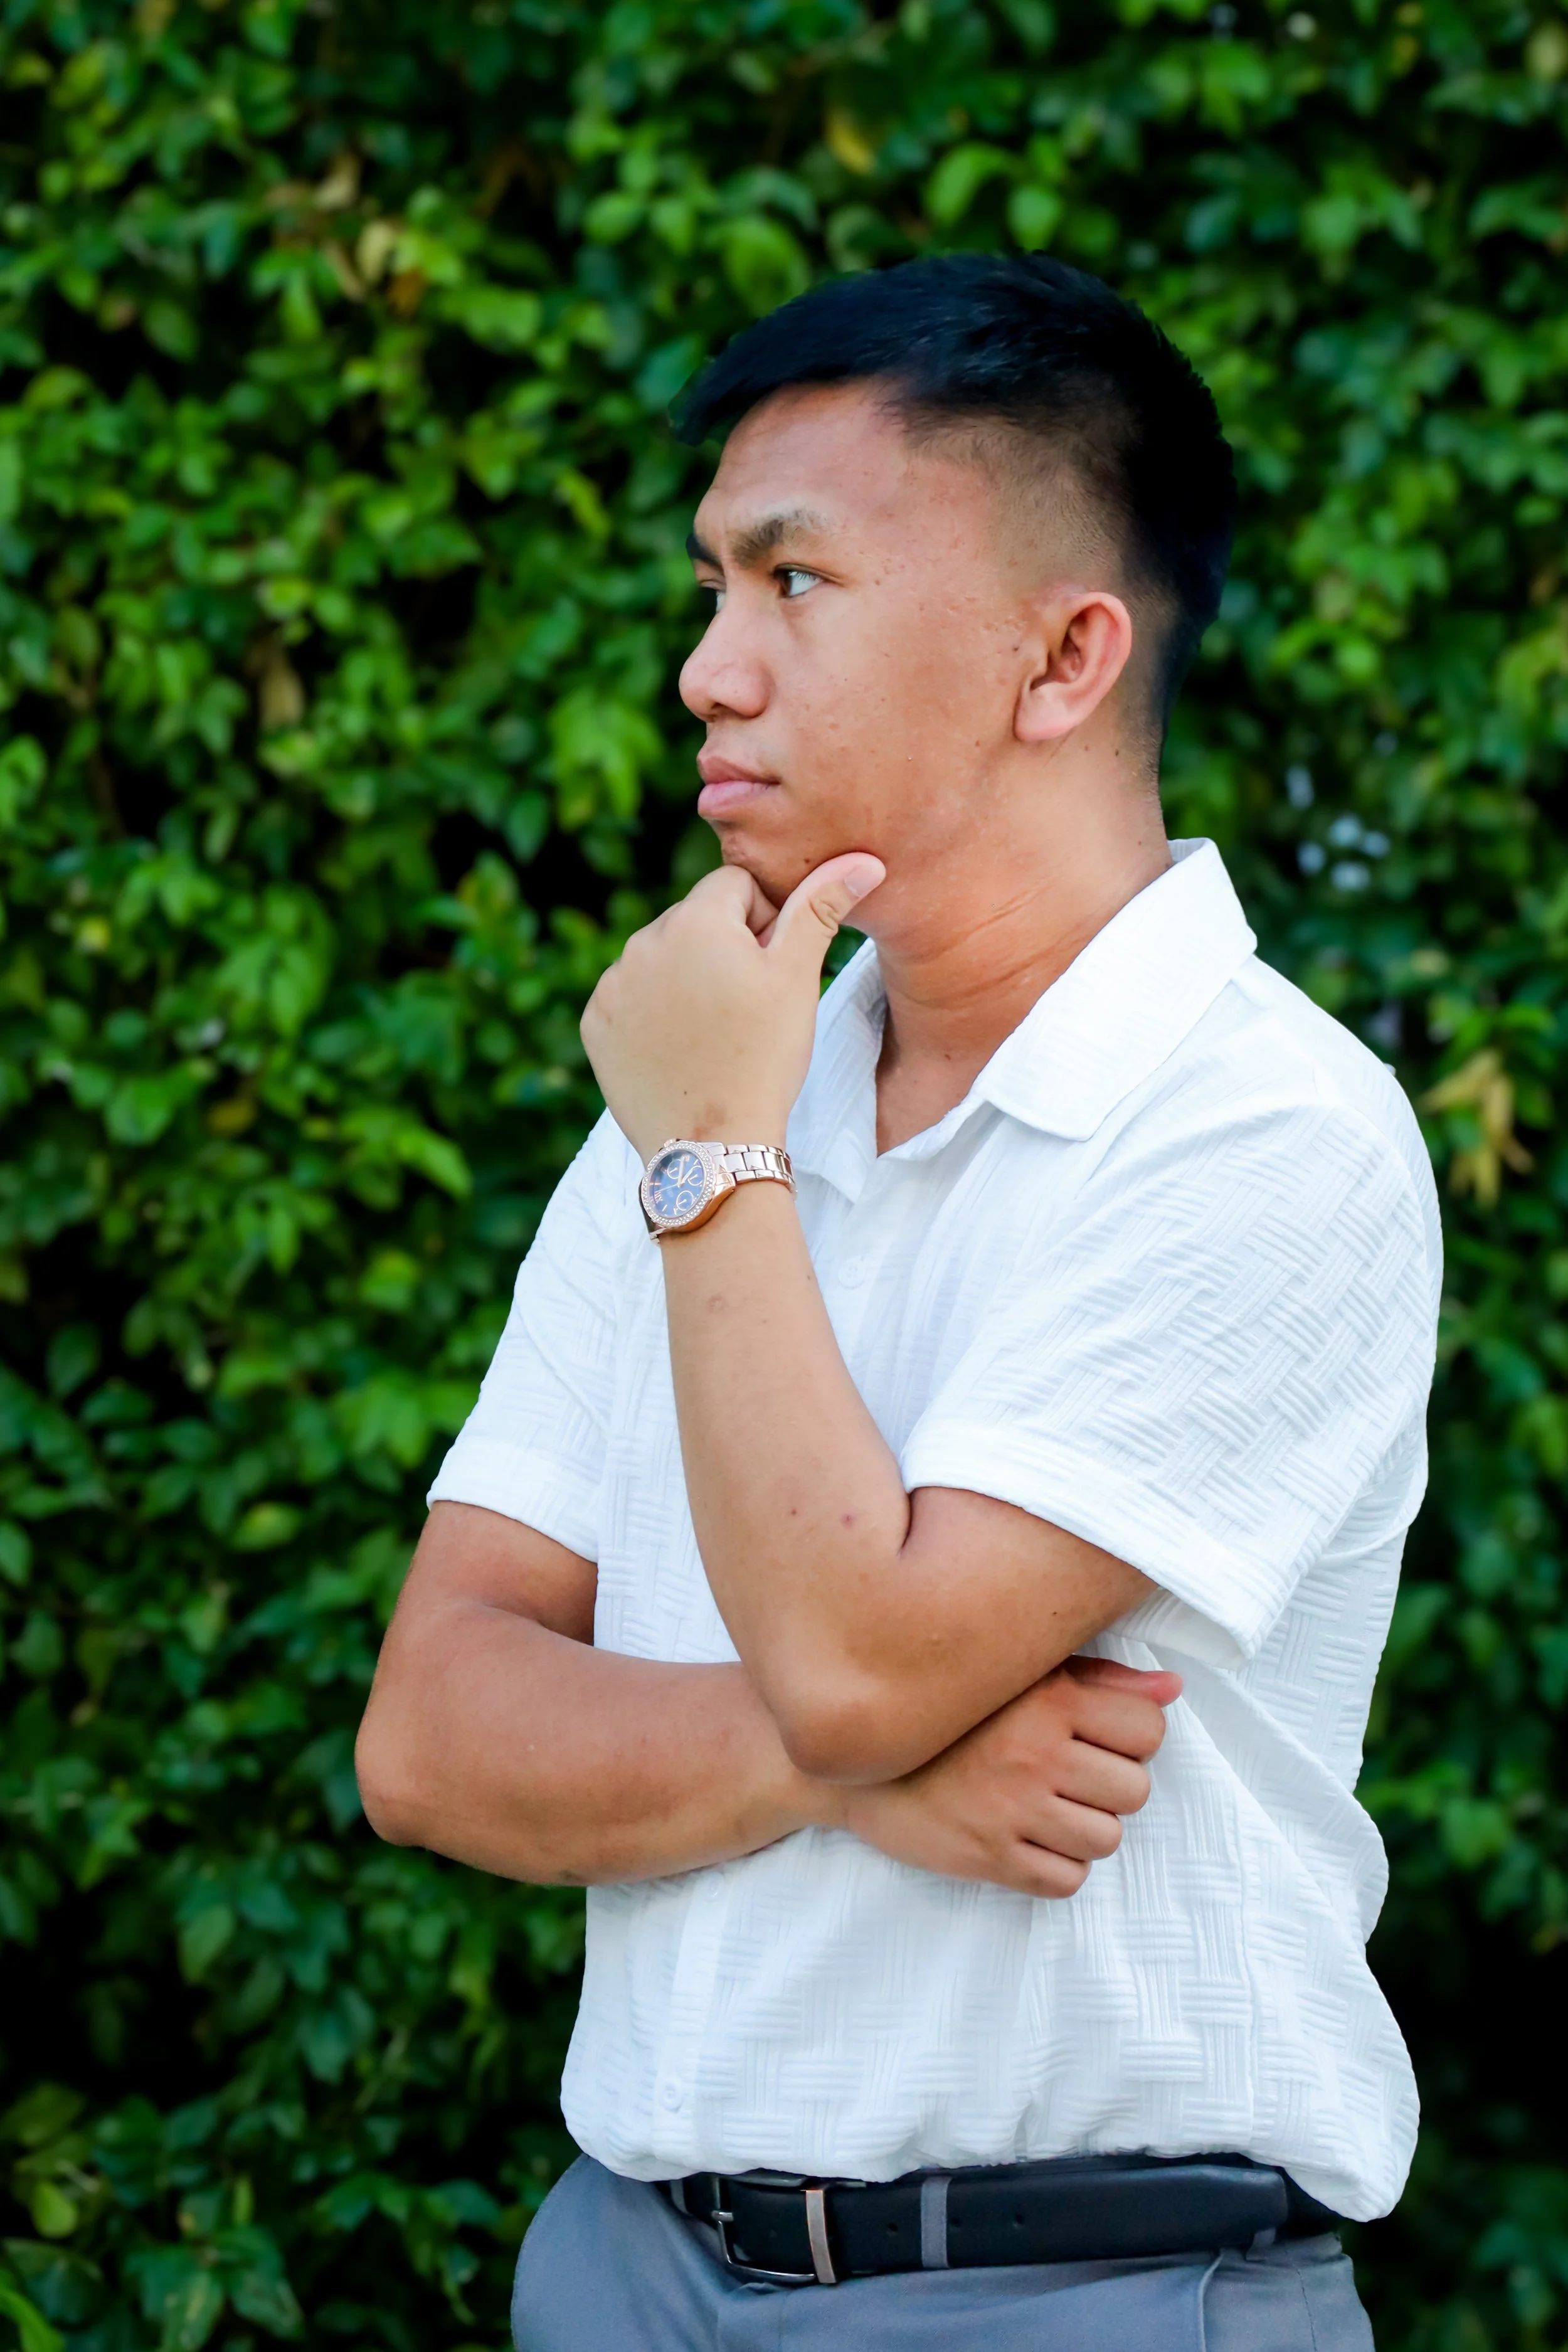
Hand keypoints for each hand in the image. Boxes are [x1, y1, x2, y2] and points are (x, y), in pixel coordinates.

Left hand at [580, 853, 884, 1159]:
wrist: (714, 1145)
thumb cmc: (766, 1057)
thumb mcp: (799, 977)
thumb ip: (821, 907)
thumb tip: (862, 860)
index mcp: (694, 919)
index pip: (735, 887)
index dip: (764, 922)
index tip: (771, 971)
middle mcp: (642, 942)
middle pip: (695, 920)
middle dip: (722, 948)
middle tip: (747, 1008)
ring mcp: (613, 985)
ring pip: (661, 958)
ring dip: (686, 978)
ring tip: (714, 1031)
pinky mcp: (595, 1024)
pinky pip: (629, 998)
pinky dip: (652, 1014)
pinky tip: (679, 1047)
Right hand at [835, 1657, 1180, 1897]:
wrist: (855, 1762)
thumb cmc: (951, 1715)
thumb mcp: (1022, 1677)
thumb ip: (1102, 1680)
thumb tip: (1172, 1688)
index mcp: (1047, 1701)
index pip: (1148, 1727)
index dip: (1134, 1735)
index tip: (1100, 1735)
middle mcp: (1035, 1755)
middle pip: (1135, 1789)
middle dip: (1111, 1785)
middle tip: (1070, 1775)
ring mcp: (1012, 1811)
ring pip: (1107, 1839)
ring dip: (1086, 1828)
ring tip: (1048, 1807)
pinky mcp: (990, 1859)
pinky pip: (1067, 1880)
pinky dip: (1058, 1866)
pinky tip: (1029, 1839)